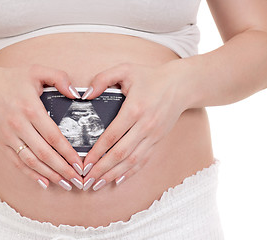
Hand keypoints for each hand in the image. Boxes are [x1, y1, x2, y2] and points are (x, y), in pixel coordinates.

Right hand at [0, 64, 83, 190]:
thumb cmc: (12, 79)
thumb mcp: (37, 71)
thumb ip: (60, 77)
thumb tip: (76, 94)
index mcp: (31, 109)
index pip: (53, 136)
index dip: (67, 153)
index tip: (80, 163)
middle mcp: (19, 125)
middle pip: (44, 153)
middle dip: (63, 169)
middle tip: (78, 180)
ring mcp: (8, 136)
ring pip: (31, 161)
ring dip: (50, 175)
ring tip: (65, 183)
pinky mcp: (2, 143)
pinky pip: (17, 162)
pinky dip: (31, 174)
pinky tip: (44, 182)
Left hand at [81, 62, 187, 190]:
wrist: (181, 85)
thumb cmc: (151, 76)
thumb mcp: (125, 69)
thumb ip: (103, 79)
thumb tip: (85, 95)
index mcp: (135, 109)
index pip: (112, 136)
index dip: (97, 152)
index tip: (85, 163)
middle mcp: (145, 126)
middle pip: (121, 153)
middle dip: (102, 169)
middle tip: (86, 180)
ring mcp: (154, 135)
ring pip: (132, 160)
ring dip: (114, 174)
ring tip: (98, 184)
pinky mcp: (158, 140)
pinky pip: (144, 160)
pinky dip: (131, 171)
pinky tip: (119, 179)